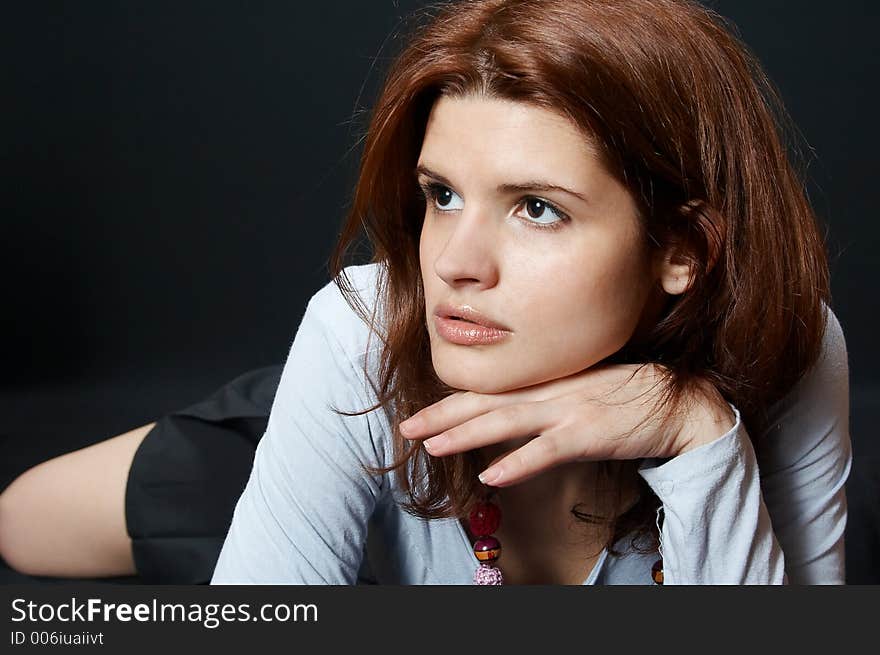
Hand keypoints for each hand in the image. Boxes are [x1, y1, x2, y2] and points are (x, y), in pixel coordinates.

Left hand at [398, 364, 735, 486]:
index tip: (419, 416)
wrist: (680, 402)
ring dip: (465, 435)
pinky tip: (491, 475)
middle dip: (442, 416)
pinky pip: (547, 450)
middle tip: (406, 429)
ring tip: (432, 447)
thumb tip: (510, 416)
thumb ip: (545, 402)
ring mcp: (568, 410)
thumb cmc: (628, 398)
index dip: (450, 404)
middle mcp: (550, 392)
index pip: (488, 393)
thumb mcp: (580, 392)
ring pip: (506, 421)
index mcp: (546, 382)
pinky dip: (518, 462)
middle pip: (486, 403)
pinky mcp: (589, 432)